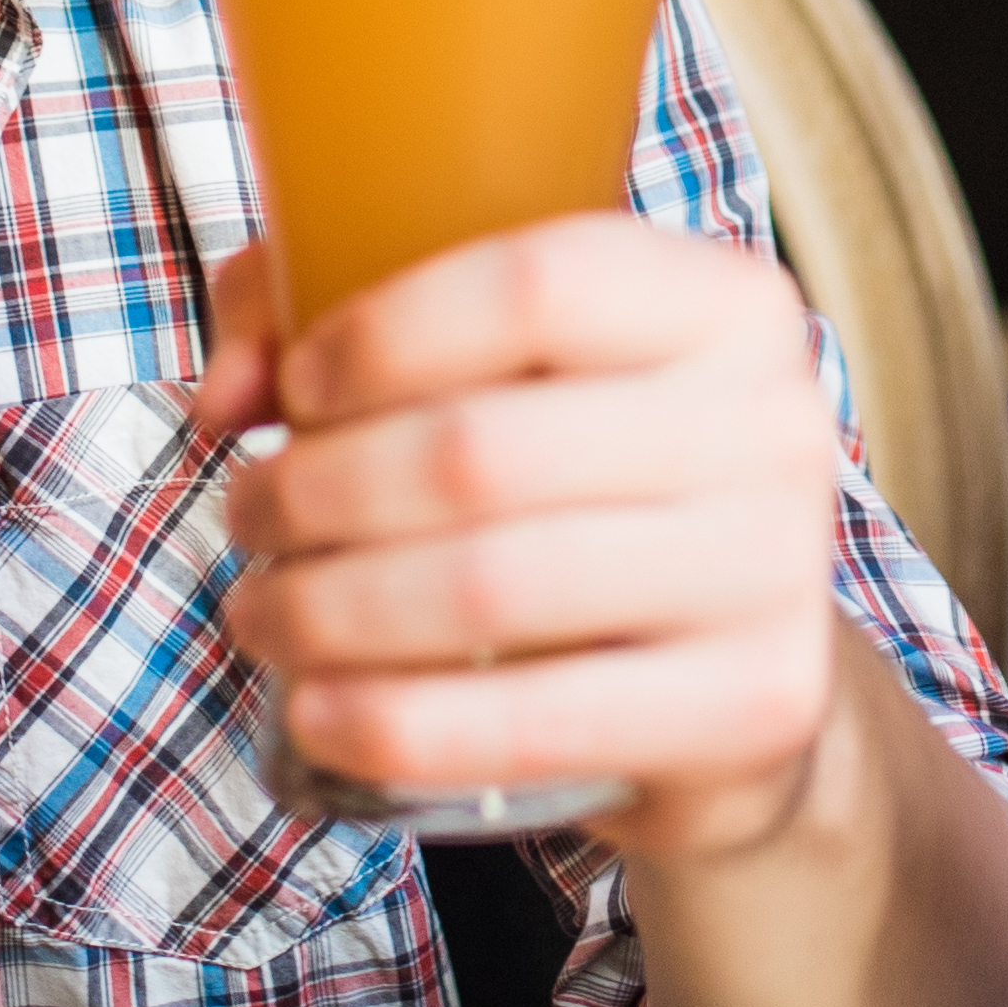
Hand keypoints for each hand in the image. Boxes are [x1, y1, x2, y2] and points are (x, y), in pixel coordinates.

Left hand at [200, 216, 861, 866]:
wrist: (734, 671)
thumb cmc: (584, 485)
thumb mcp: (495, 366)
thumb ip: (331, 311)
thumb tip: (229, 390)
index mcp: (727, 302)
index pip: (536, 282)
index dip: (382, 334)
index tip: (294, 389)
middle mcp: (777, 422)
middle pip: (482, 449)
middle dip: (315, 491)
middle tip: (249, 519)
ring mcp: (778, 572)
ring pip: (491, 587)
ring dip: (327, 609)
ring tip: (260, 613)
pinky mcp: (755, 706)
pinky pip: (531, 724)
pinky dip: (392, 723)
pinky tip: (317, 709)